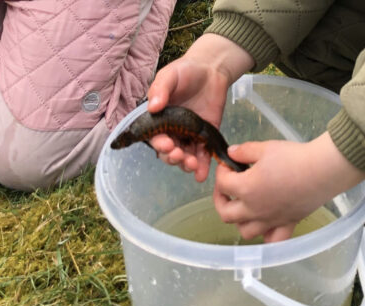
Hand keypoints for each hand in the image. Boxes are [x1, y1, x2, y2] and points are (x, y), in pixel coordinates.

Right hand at [146, 34, 253, 181]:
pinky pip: (203, 155)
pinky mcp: (205, 137)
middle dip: (172, 157)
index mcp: (159, 119)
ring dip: (186, 164)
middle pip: (168, 152)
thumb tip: (152, 106)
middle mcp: (172, 131)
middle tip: (179, 155)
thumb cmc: (185, 71)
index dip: (159, 144)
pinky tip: (202, 175)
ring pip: (185, 157)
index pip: (155, 137)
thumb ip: (160, 89)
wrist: (211, 70)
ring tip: (193, 165)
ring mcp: (189, 136)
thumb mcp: (170, 76)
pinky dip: (202, 167)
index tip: (167, 143)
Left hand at [214, 132, 364, 241]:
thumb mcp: (266, 148)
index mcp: (245, 189)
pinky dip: (266, 236)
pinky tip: (267, 225)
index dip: (222, 171)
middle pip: (225, 214)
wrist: (323, 170)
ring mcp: (270, 220)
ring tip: (245, 207)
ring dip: (240, 220)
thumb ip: (244, 151)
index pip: (222, 183)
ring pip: (245, 231)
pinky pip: (272, 240)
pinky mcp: (287, 224)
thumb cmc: (295, 158)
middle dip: (221, 199)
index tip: (229, 164)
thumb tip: (232, 153)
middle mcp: (254, 209)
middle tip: (228, 188)